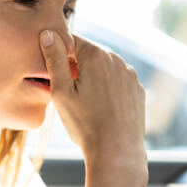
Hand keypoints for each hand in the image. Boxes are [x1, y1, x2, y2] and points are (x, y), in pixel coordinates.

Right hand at [39, 30, 146, 170]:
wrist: (116, 152)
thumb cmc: (85, 124)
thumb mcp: (61, 91)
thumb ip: (54, 59)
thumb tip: (48, 33)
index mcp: (96, 56)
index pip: (71, 40)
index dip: (58, 54)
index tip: (52, 73)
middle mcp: (117, 60)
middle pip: (89, 54)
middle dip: (76, 66)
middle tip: (66, 91)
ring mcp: (130, 75)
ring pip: (104, 68)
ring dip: (92, 77)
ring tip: (83, 102)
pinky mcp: (137, 90)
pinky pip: (118, 81)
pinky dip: (107, 88)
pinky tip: (101, 108)